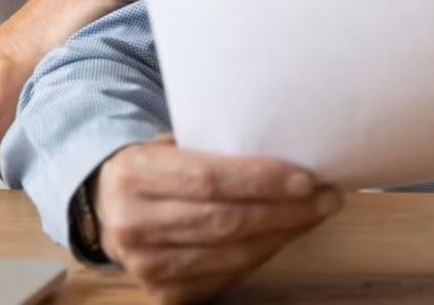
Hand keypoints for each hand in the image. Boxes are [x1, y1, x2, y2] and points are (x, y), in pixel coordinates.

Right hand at [95, 136, 342, 302]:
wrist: (107, 205)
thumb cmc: (155, 166)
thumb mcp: (171, 143)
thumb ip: (214, 149)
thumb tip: (290, 156)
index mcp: (134, 176)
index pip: (209, 180)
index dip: (262, 181)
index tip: (307, 178)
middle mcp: (133, 225)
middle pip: (225, 222)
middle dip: (285, 211)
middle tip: (326, 197)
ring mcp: (145, 266)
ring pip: (230, 255)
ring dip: (282, 235)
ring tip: (315, 215)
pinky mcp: (163, 293)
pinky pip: (226, 277)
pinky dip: (263, 256)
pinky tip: (285, 236)